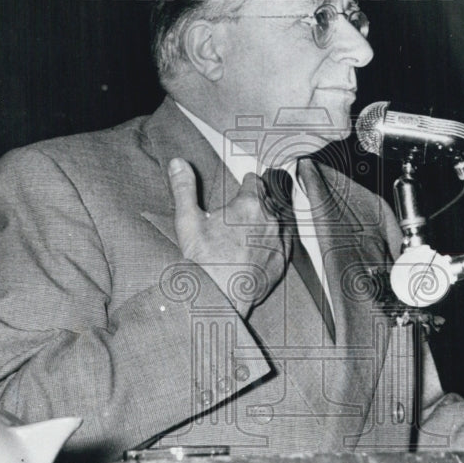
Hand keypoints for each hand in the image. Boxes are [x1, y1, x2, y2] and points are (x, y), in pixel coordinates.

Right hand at [167, 158, 287, 317]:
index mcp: (249, 204)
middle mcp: (270, 219)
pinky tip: (264, 242)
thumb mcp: (187, 222)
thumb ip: (184, 188)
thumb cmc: (203, 262)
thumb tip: (178, 162)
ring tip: (255, 221)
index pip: (255, 181)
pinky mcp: (282, 259)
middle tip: (246, 203)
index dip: (247, 181)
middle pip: (269, 197)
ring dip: (269, 216)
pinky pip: (285, 239)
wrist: (220, 300)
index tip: (243, 183)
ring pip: (280, 217)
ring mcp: (279, 240)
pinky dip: (276, 237)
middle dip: (259, 197)